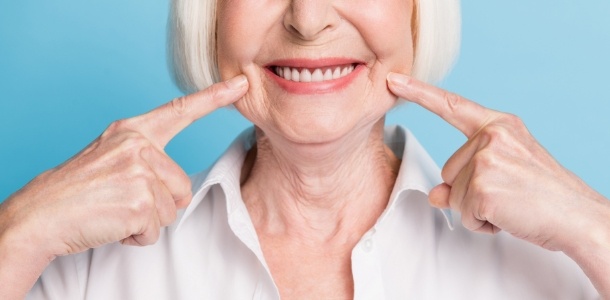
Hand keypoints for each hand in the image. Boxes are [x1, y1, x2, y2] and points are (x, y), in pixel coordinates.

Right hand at [0, 75, 247, 256]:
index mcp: (132, 131)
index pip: (180, 110)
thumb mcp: (110, 158)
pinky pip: (155, 230)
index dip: (213, 98)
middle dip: (158, 203)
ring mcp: (140, 171)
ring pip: (171, 209)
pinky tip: (112, 224)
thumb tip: (177, 187)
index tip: (240, 85)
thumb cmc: (77, 190)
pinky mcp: (139, 201)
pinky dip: (136, 236)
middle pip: (182, 185)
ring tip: (114, 210)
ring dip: (146, 220)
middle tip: (122, 201)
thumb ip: (145, 159)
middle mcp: (138, 145)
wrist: (42, 213)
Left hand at [386, 73, 608, 253]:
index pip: (452, 105)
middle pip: (448, 170)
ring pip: (452, 194)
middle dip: (469, 191)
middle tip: (508, 194)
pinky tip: (508, 217)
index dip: (419, 92)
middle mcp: (491, 135)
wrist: (579, 218)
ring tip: (511, 205)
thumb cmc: (544, 195)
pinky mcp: (482, 187)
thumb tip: (434, 195)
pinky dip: (482, 224)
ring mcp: (486, 160)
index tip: (393, 80)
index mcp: (500, 125)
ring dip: (476, 209)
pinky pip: (463, 214)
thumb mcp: (503, 174)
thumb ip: (464, 176)